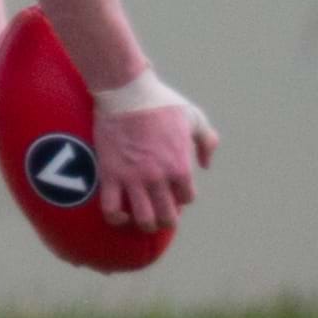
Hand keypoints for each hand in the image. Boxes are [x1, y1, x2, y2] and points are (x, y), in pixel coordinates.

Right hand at [93, 96, 217, 231]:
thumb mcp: (193, 117)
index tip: (175, 192)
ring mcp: (133, 178)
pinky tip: (121, 214)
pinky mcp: (110, 175)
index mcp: (179, 166)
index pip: (187, 198)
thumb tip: (205, 164)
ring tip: (143, 221)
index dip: (182, 198)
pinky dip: (116, 219)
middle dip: (166, 219)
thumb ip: (206, 141)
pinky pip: (111, 209)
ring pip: (143, 219)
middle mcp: (158, 177)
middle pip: (167, 216)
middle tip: (161, 214)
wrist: (126, 92)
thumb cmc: (161, 102)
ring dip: (145, 225)